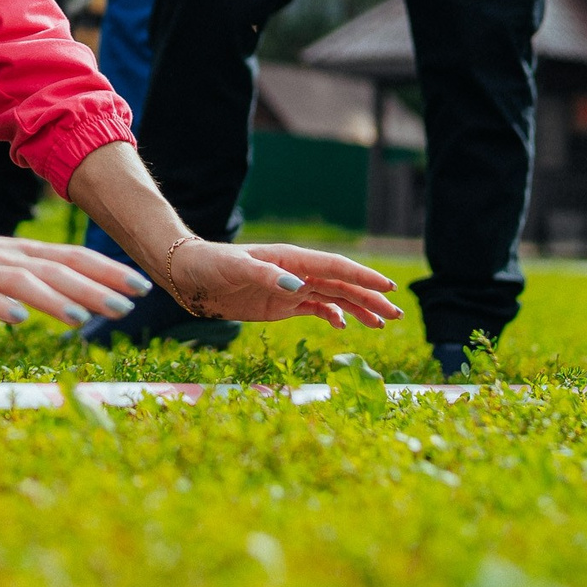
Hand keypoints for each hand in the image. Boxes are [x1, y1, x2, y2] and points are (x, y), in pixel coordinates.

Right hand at [0, 219, 155, 325]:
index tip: (141, 285)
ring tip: (83, 318)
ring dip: (55, 299)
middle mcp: (9, 258)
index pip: (73, 257)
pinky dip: (0, 307)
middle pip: (58, 270)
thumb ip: (37, 277)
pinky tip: (17, 320)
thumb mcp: (3, 265)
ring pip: (25, 283)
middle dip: (95, 287)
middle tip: (128, 305)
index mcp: (23, 253)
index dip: (108, 270)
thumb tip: (80, 297)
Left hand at [167, 240, 403, 328]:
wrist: (189, 275)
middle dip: (370, 298)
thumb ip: (266, 277)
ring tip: (382, 323)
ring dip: (358, 309)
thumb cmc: (211, 264)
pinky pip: (316, 309)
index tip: (387, 289)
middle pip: (342, 284)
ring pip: (335, 297)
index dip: (363, 277)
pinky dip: (333, 316)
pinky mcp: (282, 304)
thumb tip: (299, 287)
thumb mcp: (236, 269)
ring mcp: (291, 288)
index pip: (335, 267)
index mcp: (291, 258)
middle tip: (397, 314)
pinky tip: (343, 327)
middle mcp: (296, 271)